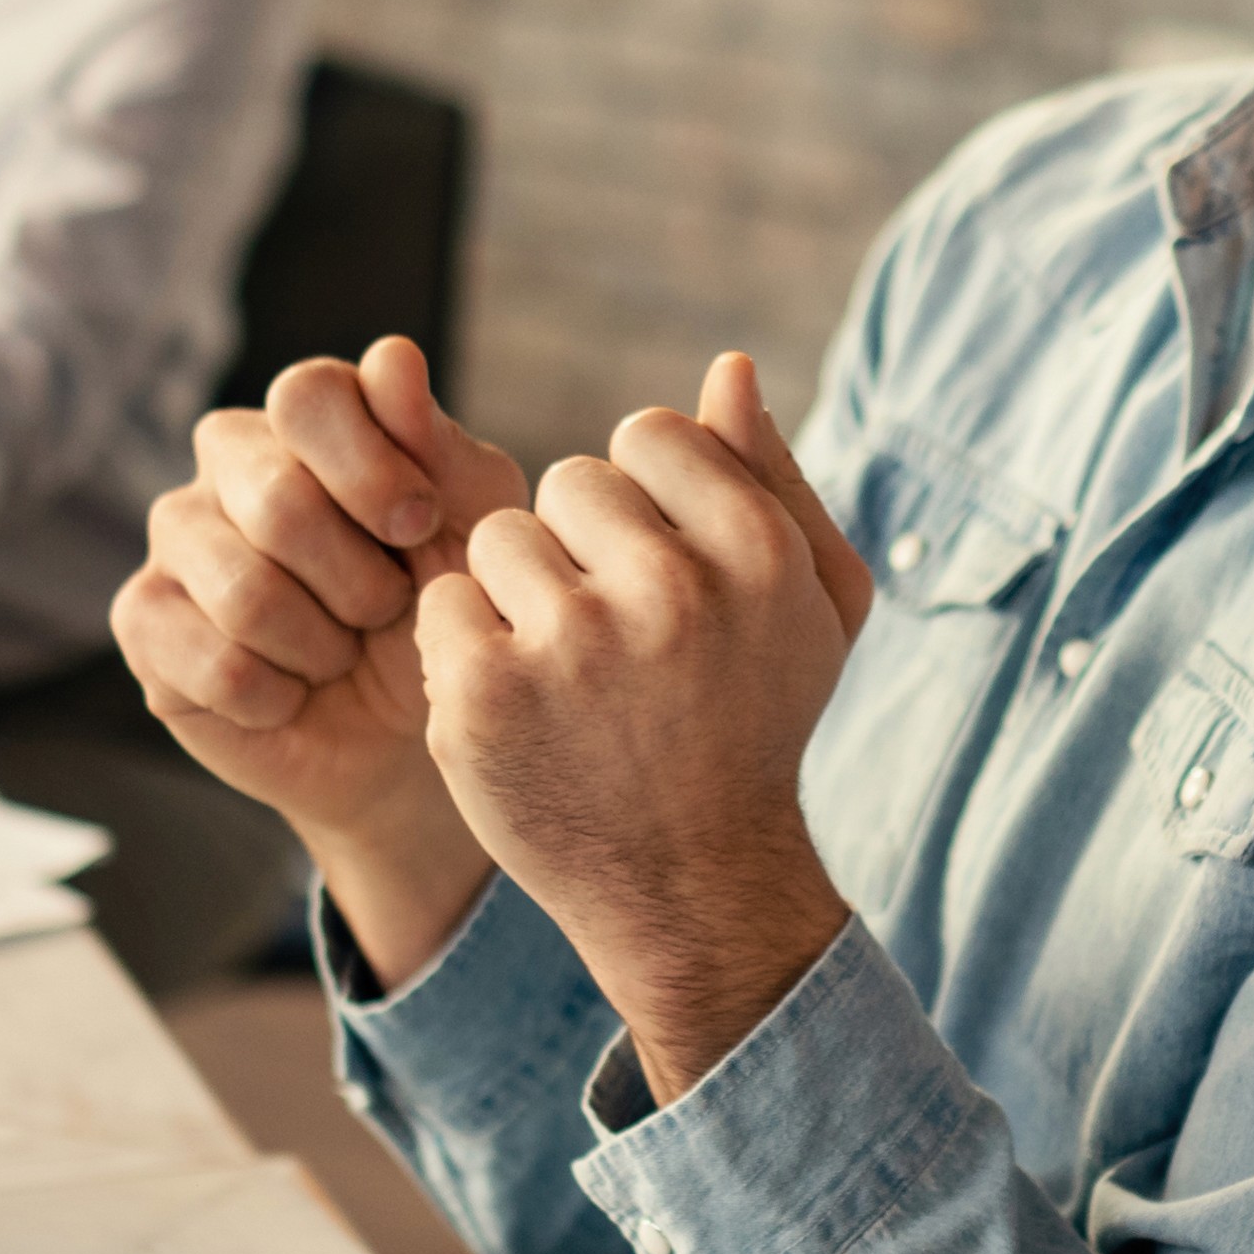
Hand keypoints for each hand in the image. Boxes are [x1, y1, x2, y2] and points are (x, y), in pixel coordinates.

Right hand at [109, 336, 528, 976]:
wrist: (403, 732)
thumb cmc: (437, 609)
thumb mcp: (471, 529)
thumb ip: (441, 448)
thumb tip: (393, 359)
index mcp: (306, 417)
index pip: (308, 396)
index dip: (372, 471)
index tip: (419, 528)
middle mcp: (227, 459)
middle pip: (278, 501)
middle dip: (360, 582)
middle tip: (383, 611)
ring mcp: (175, 537)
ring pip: (244, 591)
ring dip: (321, 646)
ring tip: (336, 653)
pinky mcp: (142, 620)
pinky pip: (214, 663)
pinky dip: (277, 696)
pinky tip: (288, 692)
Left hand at [417, 351, 876, 1102]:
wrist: (693, 885)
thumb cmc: (753, 724)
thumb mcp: (811, 604)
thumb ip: (771, 478)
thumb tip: (725, 367)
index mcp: (757, 550)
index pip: (647, 434)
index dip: (645, 504)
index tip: (661, 579)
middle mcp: (670, 590)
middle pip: (568, 482)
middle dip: (579, 549)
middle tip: (615, 642)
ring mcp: (571, 645)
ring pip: (497, 538)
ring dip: (517, 597)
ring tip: (568, 678)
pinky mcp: (485, 695)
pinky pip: (442, 606)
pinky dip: (467, 652)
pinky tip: (521, 709)